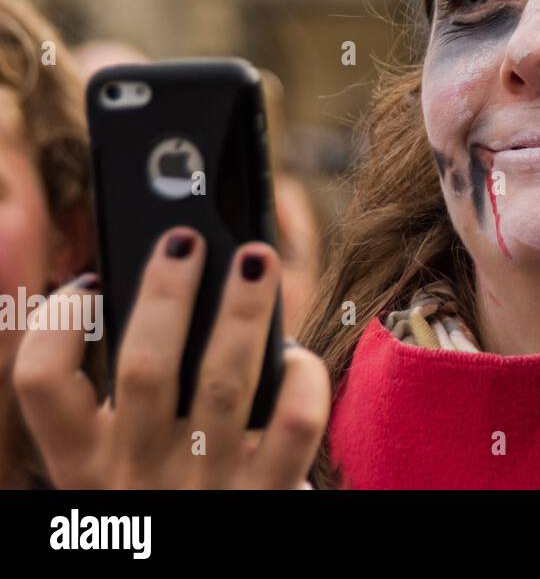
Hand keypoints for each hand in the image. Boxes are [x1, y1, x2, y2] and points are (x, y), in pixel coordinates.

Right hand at [14, 228, 329, 487]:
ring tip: (256, 258)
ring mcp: (205, 488)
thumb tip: (158, 285)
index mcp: (82, 465)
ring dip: (242, 309)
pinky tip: (296, 356)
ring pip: (224, 381)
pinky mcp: (269, 498)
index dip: (59, 320)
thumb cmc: (168, 500)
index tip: (92, 280)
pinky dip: (301, 379)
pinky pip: (292, 424)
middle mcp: (135, 477)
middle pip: (144, 366)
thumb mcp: (121, 463)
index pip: (39, 381)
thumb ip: (131, 392)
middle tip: (186, 239)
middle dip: (166, 292)